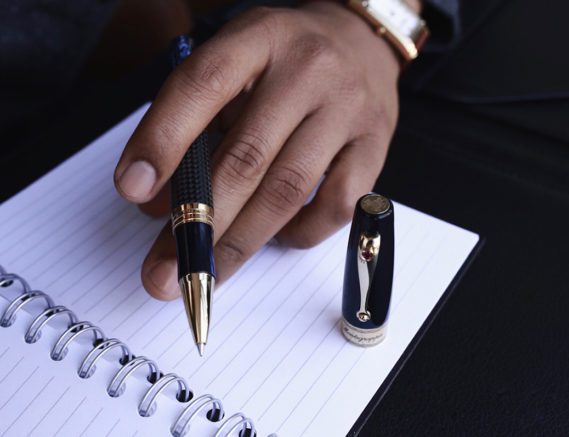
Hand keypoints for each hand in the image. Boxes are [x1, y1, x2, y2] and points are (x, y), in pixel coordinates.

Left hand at [113, 1, 400, 298]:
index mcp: (258, 39)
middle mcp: (307, 71)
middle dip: (199, 222)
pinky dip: (299, 234)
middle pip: (246, 155)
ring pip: (288, 190)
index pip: (203, 85)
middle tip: (166, 269)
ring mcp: (347, 110)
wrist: (361, 42)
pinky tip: (275, 239)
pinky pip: (336, 205)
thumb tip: (160, 206)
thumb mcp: (237, 64)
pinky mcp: (375, 146)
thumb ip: (197, 122)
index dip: (164, 139)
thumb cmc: (284, 61)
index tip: (133, 189)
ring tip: (208, 275)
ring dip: (241, 242)